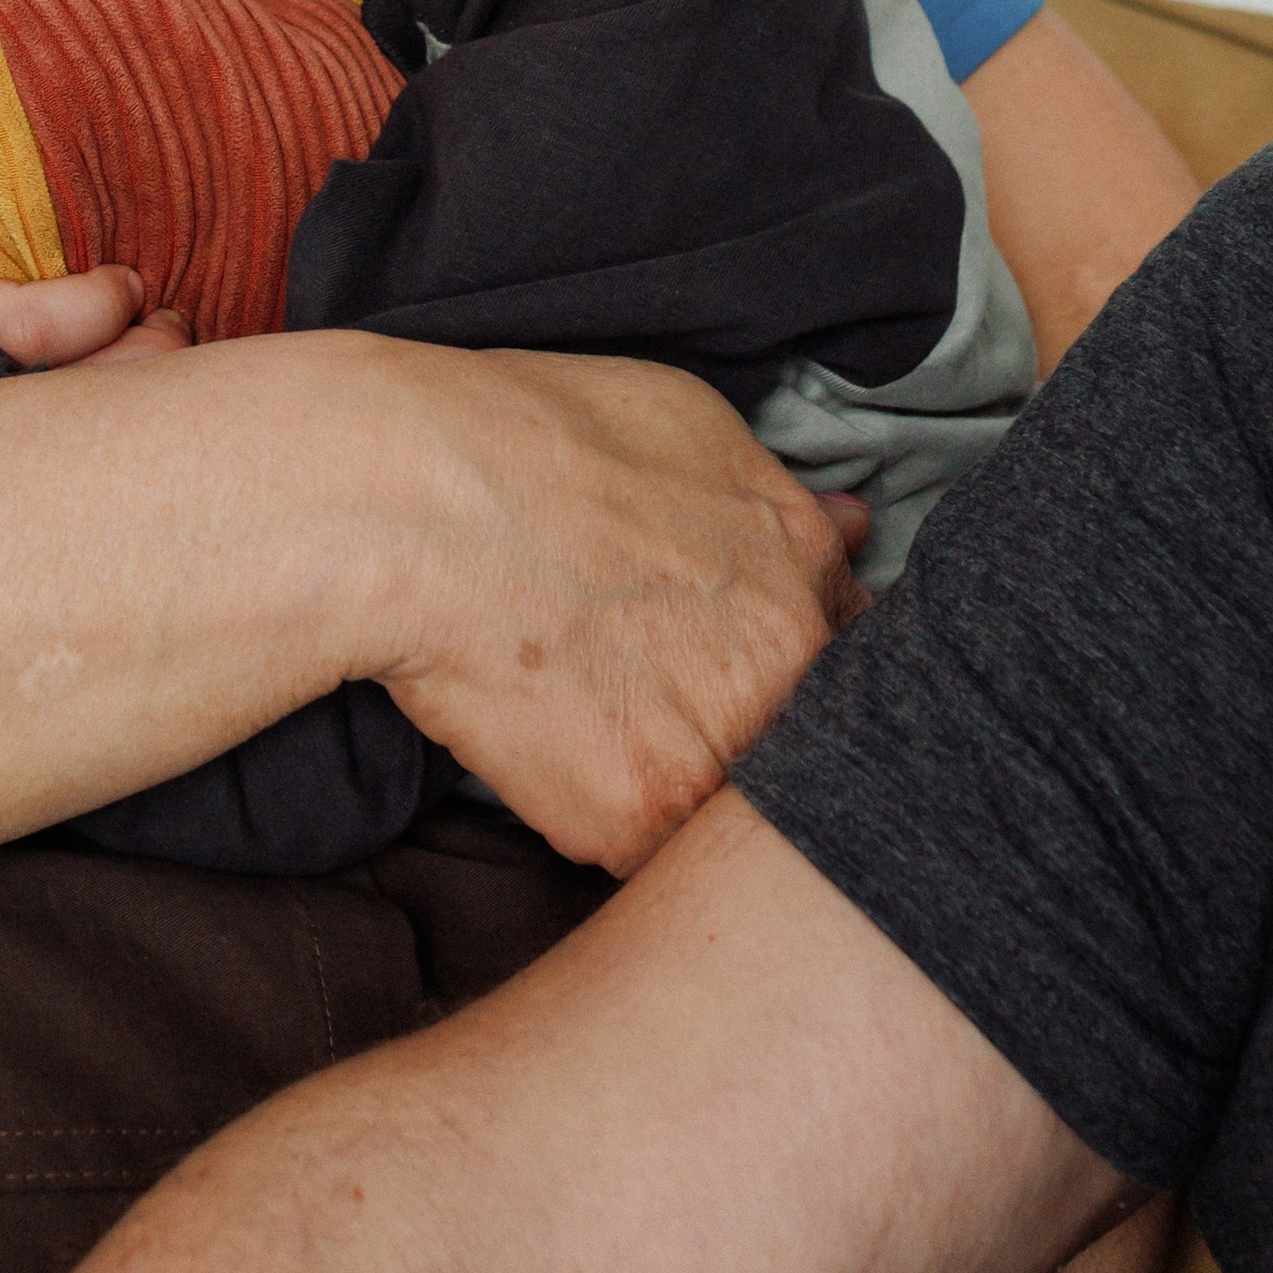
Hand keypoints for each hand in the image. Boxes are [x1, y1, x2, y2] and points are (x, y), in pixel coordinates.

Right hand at [366, 347, 871, 871]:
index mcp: (802, 562)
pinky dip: (603, 822)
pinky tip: (555, 763)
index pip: (852, 647)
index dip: (794, 663)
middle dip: (743, 728)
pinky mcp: (642, 817)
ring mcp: (722, 744)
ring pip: (724, 804)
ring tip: (596, 729)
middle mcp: (786, 661)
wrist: (417, 502)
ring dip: (680, 784)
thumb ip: (776, 495)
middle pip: (798, 734)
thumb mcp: (684, 420)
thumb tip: (855, 524)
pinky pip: (643, 852)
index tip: (745, 667)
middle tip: (659, 700)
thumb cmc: (529, 438)